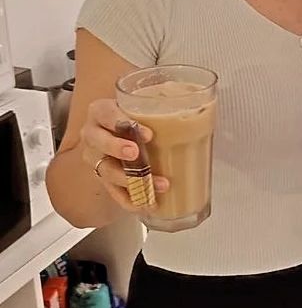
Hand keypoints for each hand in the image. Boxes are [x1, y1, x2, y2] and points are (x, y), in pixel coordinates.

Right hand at [79, 98, 168, 212]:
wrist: (120, 128)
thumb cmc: (135, 114)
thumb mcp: (145, 105)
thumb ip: (162, 104)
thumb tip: (202, 107)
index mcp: (101, 112)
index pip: (106, 114)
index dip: (122, 122)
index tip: (147, 133)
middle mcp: (94, 134)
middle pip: (99, 142)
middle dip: (118, 149)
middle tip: (137, 154)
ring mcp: (96, 157)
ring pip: (106, 170)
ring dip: (132, 180)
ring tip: (157, 185)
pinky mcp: (103, 177)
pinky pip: (113, 192)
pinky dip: (130, 199)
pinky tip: (146, 203)